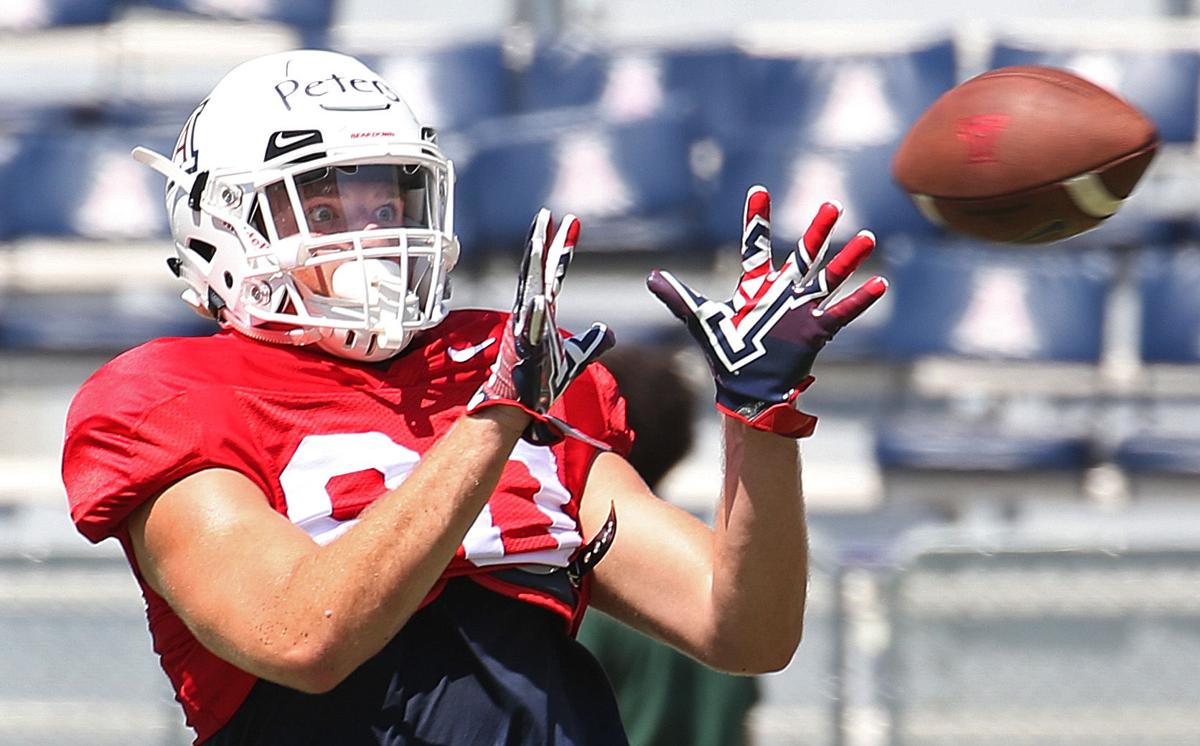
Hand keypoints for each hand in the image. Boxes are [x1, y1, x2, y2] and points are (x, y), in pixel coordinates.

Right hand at [469, 209, 614, 444]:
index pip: (555, 272)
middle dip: (542, 242)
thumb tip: (610, 332)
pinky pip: (529, 327)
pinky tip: (541, 298)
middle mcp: (530, 313)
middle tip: (547, 214)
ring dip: (532, 268)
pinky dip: (534, 314)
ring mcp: (524, 327)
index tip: (572, 223)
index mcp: (543, 312)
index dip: (563, 248)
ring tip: (537, 242)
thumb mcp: (575, 357)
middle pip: (537, 271)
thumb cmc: (541, 378)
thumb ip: (593, 343)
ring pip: (528, 291)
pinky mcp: (522, 347)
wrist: (517, 402)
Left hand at [647, 185, 886, 437]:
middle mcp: (782, 292)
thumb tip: (650, 276)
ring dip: (847, 259)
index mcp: (755, 285)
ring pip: (828, 277)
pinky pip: (842, 312)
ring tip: (867, 239)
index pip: (756, 244)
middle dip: (817, 231)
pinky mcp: (815, 331)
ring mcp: (801, 310)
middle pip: (804, 254)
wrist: (744, 387)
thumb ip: (678, 297)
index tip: (758, 190)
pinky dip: (860, 299)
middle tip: (832, 205)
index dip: (756, 218)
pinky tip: (880, 283)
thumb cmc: (724, 354)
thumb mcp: (700, 319)